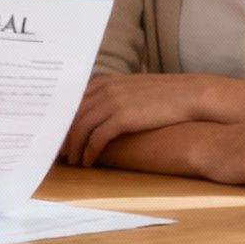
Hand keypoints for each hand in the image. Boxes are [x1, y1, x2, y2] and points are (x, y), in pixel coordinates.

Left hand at [63, 74, 206, 165]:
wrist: (188, 95)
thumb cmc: (162, 95)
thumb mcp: (131, 89)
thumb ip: (111, 94)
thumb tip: (95, 110)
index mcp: (104, 81)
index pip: (72, 101)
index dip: (62, 120)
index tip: (55, 134)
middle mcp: (104, 89)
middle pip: (72, 115)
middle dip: (63, 135)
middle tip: (57, 152)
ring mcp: (112, 102)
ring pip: (80, 128)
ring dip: (73, 148)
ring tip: (71, 161)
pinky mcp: (123, 118)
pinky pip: (97, 139)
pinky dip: (89, 152)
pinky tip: (88, 162)